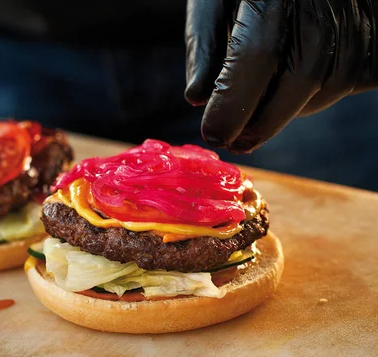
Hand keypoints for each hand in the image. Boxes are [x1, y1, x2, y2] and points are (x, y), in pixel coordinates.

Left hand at [185, 0, 377, 152]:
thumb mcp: (213, 0)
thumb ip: (205, 45)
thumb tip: (196, 97)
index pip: (256, 54)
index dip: (234, 102)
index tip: (214, 134)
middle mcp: (322, 0)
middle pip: (301, 76)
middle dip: (263, 121)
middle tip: (235, 142)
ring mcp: (356, 15)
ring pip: (329, 84)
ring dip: (290, 112)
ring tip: (259, 115)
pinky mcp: (376, 32)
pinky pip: (351, 79)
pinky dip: (317, 97)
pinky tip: (290, 94)